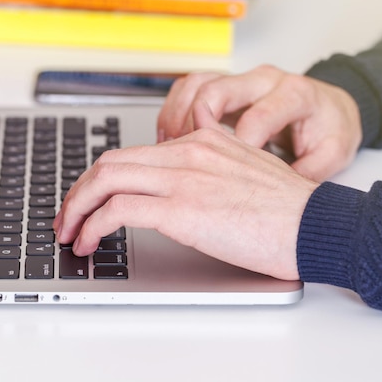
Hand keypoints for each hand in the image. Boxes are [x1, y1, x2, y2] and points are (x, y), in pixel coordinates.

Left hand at [54, 127, 318, 280]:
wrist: (316, 224)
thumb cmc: (283, 208)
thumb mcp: (238, 170)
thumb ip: (202, 170)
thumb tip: (168, 192)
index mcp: (198, 139)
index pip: (131, 153)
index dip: (99, 178)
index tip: (87, 200)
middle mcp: (185, 151)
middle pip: (109, 162)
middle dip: (77, 192)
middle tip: (66, 218)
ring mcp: (182, 177)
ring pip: (105, 180)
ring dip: (76, 208)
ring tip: (69, 233)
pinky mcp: (182, 208)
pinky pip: (119, 210)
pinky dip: (94, 225)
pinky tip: (89, 241)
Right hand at [157, 65, 362, 181]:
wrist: (330, 111)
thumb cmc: (327, 132)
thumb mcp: (331, 155)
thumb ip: (308, 172)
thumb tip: (279, 198)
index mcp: (294, 95)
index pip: (255, 118)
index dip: (236, 150)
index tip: (224, 177)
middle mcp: (264, 81)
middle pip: (215, 90)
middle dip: (191, 126)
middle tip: (181, 158)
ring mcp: (241, 80)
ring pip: (195, 84)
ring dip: (175, 116)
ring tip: (168, 149)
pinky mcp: (225, 86)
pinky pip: (188, 88)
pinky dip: (173, 112)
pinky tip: (170, 139)